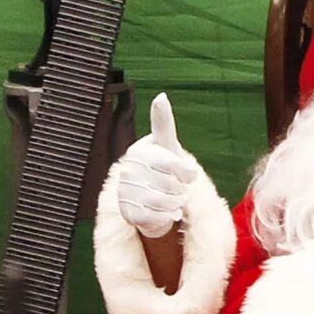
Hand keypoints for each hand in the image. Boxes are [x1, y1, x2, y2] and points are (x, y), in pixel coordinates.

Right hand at [110, 93, 201, 236]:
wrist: (149, 197)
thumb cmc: (162, 167)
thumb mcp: (166, 144)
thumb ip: (163, 122)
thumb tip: (161, 95)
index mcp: (138, 151)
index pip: (172, 164)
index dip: (186, 173)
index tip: (188, 174)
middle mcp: (128, 170)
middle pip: (171, 185)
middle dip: (181, 189)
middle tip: (176, 188)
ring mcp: (125, 191)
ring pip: (165, 202)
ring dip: (176, 203)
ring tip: (172, 199)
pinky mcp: (127, 212)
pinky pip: (157, 218)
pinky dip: (168, 217)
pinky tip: (166, 211)